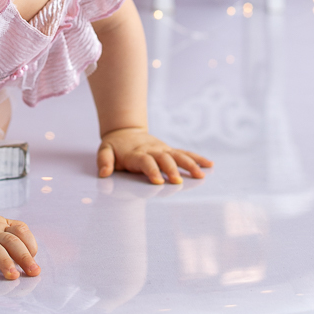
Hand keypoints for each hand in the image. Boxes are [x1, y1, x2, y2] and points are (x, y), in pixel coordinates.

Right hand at [0, 208, 39, 280]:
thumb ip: (14, 235)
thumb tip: (32, 255)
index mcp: (2, 227)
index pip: (21, 232)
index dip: (30, 244)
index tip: (35, 260)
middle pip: (10, 242)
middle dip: (24, 257)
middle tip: (33, 272)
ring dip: (4, 261)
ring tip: (12, 275)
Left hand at [97, 128, 212, 184]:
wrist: (126, 130)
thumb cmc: (115, 146)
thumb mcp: (104, 150)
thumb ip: (104, 161)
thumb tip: (104, 173)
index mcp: (137, 153)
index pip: (145, 162)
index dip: (151, 171)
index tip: (158, 181)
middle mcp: (152, 150)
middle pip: (164, 159)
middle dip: (171, 170)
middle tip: (178, 182)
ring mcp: (163, 150)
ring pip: (178, 156)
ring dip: (189, 165)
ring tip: (201, 175)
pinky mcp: (169, 150)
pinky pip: (185, 154)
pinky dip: (197, 158)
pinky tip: (209, 165)